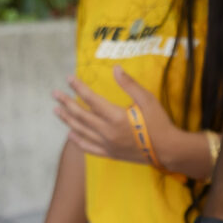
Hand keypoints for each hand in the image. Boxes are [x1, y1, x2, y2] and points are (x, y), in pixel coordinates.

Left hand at [56, 73, 205, 175]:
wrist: (168, 150)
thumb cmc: (159, 123)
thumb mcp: (147, 99)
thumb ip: (129, 84)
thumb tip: (115, 68)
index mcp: (115, 117)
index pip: (91, 99)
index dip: (78, 88)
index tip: (68, 79)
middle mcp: (107, 132)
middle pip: (81, 115)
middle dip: (66, 103)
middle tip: (54, 94)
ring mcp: (107, 145)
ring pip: (81, 131)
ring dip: (67, 120)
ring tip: (57, 111)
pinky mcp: (110, 154)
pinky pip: (89, 148)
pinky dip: (78, 141)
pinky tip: (70, 135)